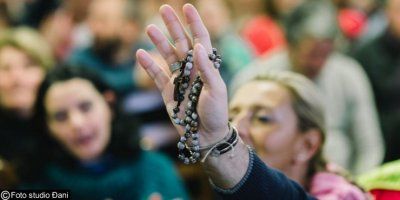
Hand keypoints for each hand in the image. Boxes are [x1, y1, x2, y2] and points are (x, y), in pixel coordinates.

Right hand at [136, 4, 228, 144]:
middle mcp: (192, 69)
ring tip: (149, 28)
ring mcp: (179, 79)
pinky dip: (148, 65)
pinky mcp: (168, 91)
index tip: (187, 7)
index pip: (200, 39)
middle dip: (173, 26)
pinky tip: (140, 54)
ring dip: (159, 42)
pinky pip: (157, 75)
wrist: (206, 135)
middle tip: (163, 9)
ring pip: (168, 55)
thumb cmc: (216, 112)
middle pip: (181, 42)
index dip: (194, 23)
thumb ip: (207, 69)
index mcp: (206, 66)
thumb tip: (196, 45)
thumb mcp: (216, 90)